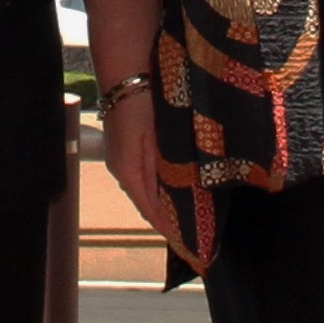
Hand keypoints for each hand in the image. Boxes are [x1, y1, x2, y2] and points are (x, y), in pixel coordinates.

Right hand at [100, 89, 193, 264]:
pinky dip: (162, 190)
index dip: (175, 236)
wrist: (127, 67)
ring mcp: (124, 159)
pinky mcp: (129, 147)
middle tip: (200, 243)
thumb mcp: (162, 138)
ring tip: (193, 223)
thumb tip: (179, 210)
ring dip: (169, 209)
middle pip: (151, 208)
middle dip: (174, 226)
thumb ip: (169, 174)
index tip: (195, 255)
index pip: (155, 216)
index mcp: (130, 173)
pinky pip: (147, 178)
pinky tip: (177, 191)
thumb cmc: (146, 100)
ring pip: (150, 193)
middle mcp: (124, 171)